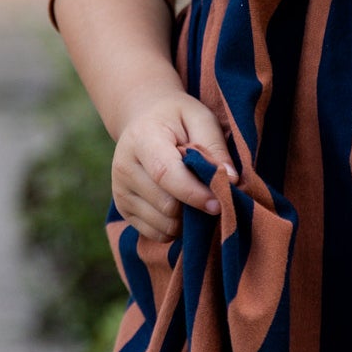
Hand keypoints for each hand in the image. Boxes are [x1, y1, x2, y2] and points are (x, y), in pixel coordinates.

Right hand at [111, 92, 238, 241]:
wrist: (142, 119)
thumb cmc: (177, 117)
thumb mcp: (200, 118)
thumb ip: (215, 147)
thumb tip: (230, 181)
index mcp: (141, 139)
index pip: (166, 174)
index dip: (195, 193)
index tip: (220, 202)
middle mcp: (124, 168)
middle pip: (166, 205)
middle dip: (196, 207)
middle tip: (214, 195)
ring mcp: (120, 192)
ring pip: (163, 224)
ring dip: (188, 220)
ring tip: (198, 197)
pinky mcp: (123, 209)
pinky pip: (156, 234)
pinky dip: (176, 228)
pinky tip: (184, 207)